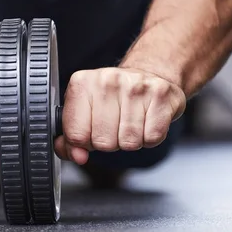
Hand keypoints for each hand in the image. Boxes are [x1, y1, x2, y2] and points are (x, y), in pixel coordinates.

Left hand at [55, 67, 186, 163]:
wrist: (149, 75)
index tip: (90, 133)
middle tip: (114, 126)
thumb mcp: (83, 112)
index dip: (84, 143)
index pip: (76, 135)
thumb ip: (71, 139)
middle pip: (103, 142)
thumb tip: (77, 156)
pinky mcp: (160, 94)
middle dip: (108, 143)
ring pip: (128, 142)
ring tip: (130, 122)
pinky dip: (149, 138)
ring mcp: (135, 86)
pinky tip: (145, 121)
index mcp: (82, 84)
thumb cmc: (113, 97)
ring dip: (130, 141)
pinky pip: (151, 137)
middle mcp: (107, 80)